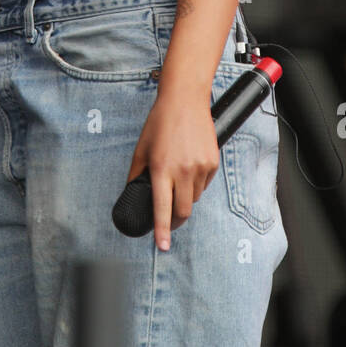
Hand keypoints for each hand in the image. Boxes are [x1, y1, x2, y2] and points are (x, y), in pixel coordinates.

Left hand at [125, 96, 219, 252]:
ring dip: (185, 198)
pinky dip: (196, 184)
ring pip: (195, 198)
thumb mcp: (141, 149)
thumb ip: (135, 174)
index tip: (162, 246)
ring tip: (178, 179)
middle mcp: (183, 171)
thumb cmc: (160, 123)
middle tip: (169, 222)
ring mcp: (201, 167)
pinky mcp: (213, 162)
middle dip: (175, 221)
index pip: (162, 208)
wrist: (185, 100)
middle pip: (183, 211)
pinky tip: (189, 168)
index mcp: (161, 168)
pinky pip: (205, 184)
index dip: (162, 230)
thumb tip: (132, 193)